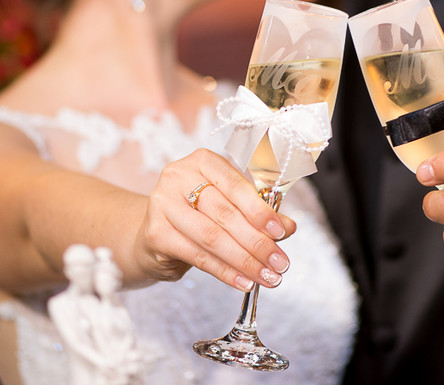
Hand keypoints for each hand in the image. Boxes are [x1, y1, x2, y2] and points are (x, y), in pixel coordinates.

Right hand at [135, 149, 295, 291]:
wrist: (156, 232)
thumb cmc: (198, 213)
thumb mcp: (228, 205)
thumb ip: (257, 213)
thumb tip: (288, 227)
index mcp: (202, 161)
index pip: (235, 185)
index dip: (260, 210)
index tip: (281, 232)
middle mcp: (178, 177)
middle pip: (225, 214)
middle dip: (257, 242)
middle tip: (280, 262)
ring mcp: (163, 204)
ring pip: (212, 237)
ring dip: (244, 261)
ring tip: (267, 277)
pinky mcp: (155, 234)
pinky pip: (197, 256)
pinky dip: (225, 271)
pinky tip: (243, 281)